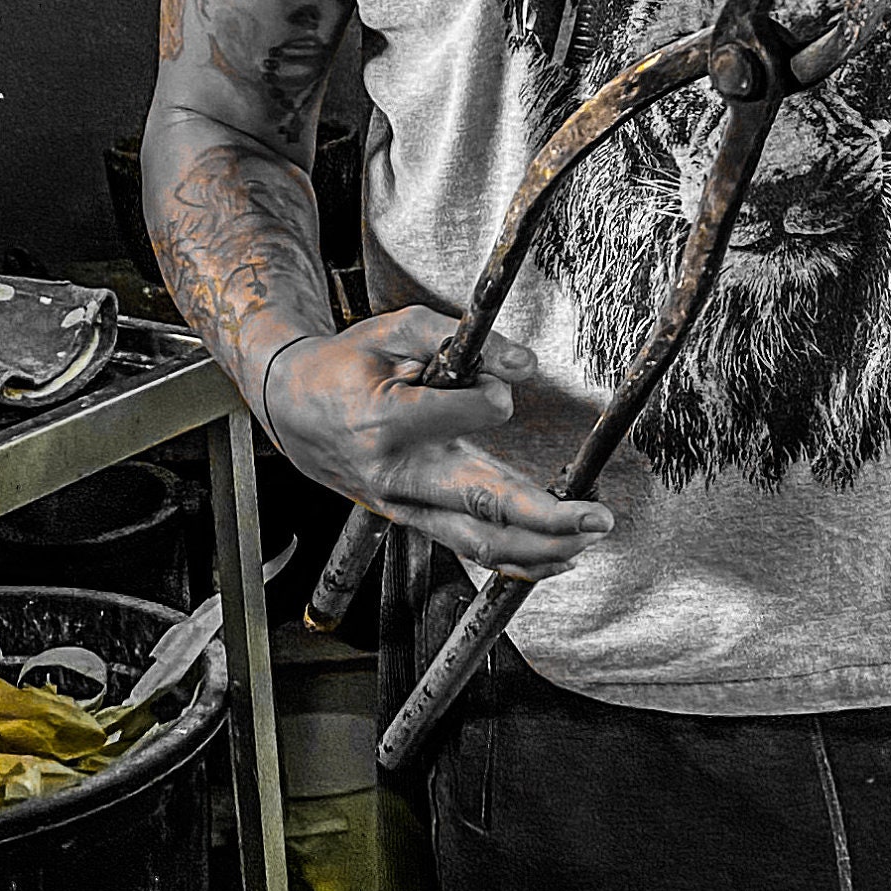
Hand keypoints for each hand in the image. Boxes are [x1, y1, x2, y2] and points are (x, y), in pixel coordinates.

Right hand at [262, 311, 613, 574]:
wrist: (292, 409)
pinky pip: (467, 548)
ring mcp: (402, 506)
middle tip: (597, 518)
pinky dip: (516, 560)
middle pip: (479, 505)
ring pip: (477, 542)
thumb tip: (524, 365)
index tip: (501, 380)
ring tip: (590, 536)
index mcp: (385, 421)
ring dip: (541, 547)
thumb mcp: (394, 330)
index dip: (492, 397)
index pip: (464, 416)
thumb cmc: (346, 366)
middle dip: (546, 517)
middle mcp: (395, 474)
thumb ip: (458, 339)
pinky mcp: (411, 520)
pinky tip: (558, 557)